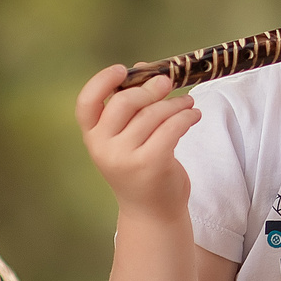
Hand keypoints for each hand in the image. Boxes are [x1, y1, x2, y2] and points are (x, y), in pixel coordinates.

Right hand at [77, 67, 201, 220]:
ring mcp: (126, 158)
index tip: (122, 69)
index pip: (86, 103)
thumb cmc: (139, 168)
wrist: (151, 212)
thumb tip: (144, 68)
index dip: (101, 81)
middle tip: (168, 82)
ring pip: (153, 114)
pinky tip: (193, 115)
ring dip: (176, 103)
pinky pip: (172, 128)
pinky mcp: (151, 164)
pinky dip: (186, 116)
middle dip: (150, 88)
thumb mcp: (126, 139)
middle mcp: (103, 148)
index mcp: (92, 137)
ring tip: (188, 102)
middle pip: (124, 102)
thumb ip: (131, 107)